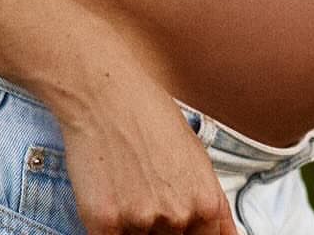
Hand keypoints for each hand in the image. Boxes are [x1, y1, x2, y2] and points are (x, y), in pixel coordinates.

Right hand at [55, 64, 239, 234]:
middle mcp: (178, 217)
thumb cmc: (148, 113)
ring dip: (134, 224)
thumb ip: (210, 204)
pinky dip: (109, 227)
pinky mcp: (104, 224)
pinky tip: (109, 197)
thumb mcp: (195, 155)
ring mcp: (141, 222)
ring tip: (127, 186)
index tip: (183, 228)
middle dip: (162, 227)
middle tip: (148, 193)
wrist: (103, 93)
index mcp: (206, 203)